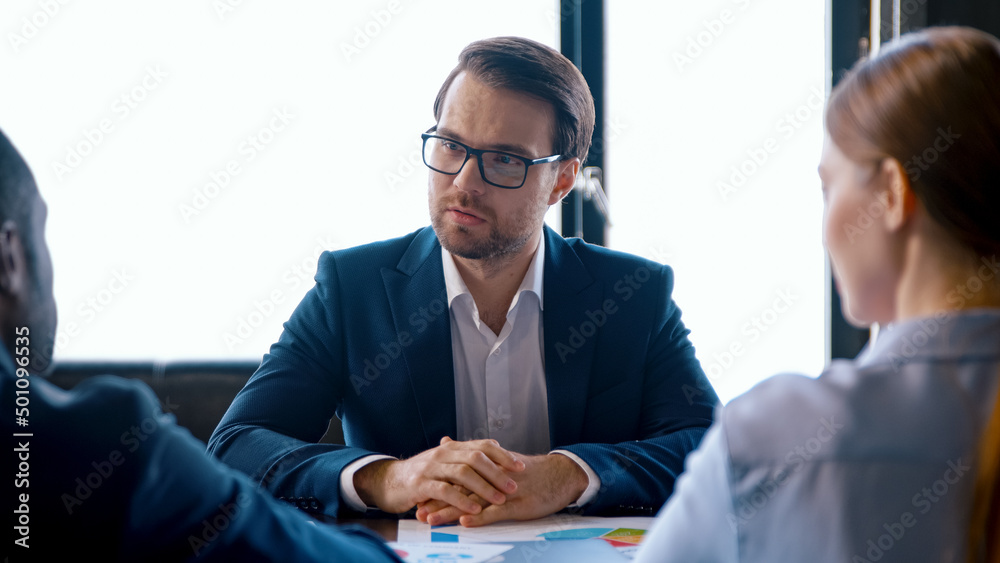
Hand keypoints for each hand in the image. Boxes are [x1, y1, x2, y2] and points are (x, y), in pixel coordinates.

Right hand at [353, 437, 524, 513]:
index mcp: (452, 447)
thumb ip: (467, 455)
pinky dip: (461, 500)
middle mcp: (442, 453)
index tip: (520, 466)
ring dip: (483, 487)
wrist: (389, 481)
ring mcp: (431, 468)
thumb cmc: (422, 474)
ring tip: (499, 499)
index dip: (502, 456)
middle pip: (475, 458)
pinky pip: (445, 491)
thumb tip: (494, 445)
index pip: (482, 446)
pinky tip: (474, 509)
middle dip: (497, 472)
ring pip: (462, 473)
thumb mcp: (445, 461)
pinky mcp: (420, 485)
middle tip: (513, 486)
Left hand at [417, 453, 588, 526]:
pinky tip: (465, 522)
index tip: (418, 496)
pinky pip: (497, 511)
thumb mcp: (499, 459)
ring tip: (430, 519)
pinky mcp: (519, 505)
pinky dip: (481, 517)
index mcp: (486, 468)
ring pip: (473, 501)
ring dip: (450, 511)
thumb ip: (470, 454)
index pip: (457, 477)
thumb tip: (445, 441)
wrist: (560, 475)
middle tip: (417, 511)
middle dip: (437, 501)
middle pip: (459, 490)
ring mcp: (505, 492)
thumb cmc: (529, 471)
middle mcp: (492, 478)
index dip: (437, 487)